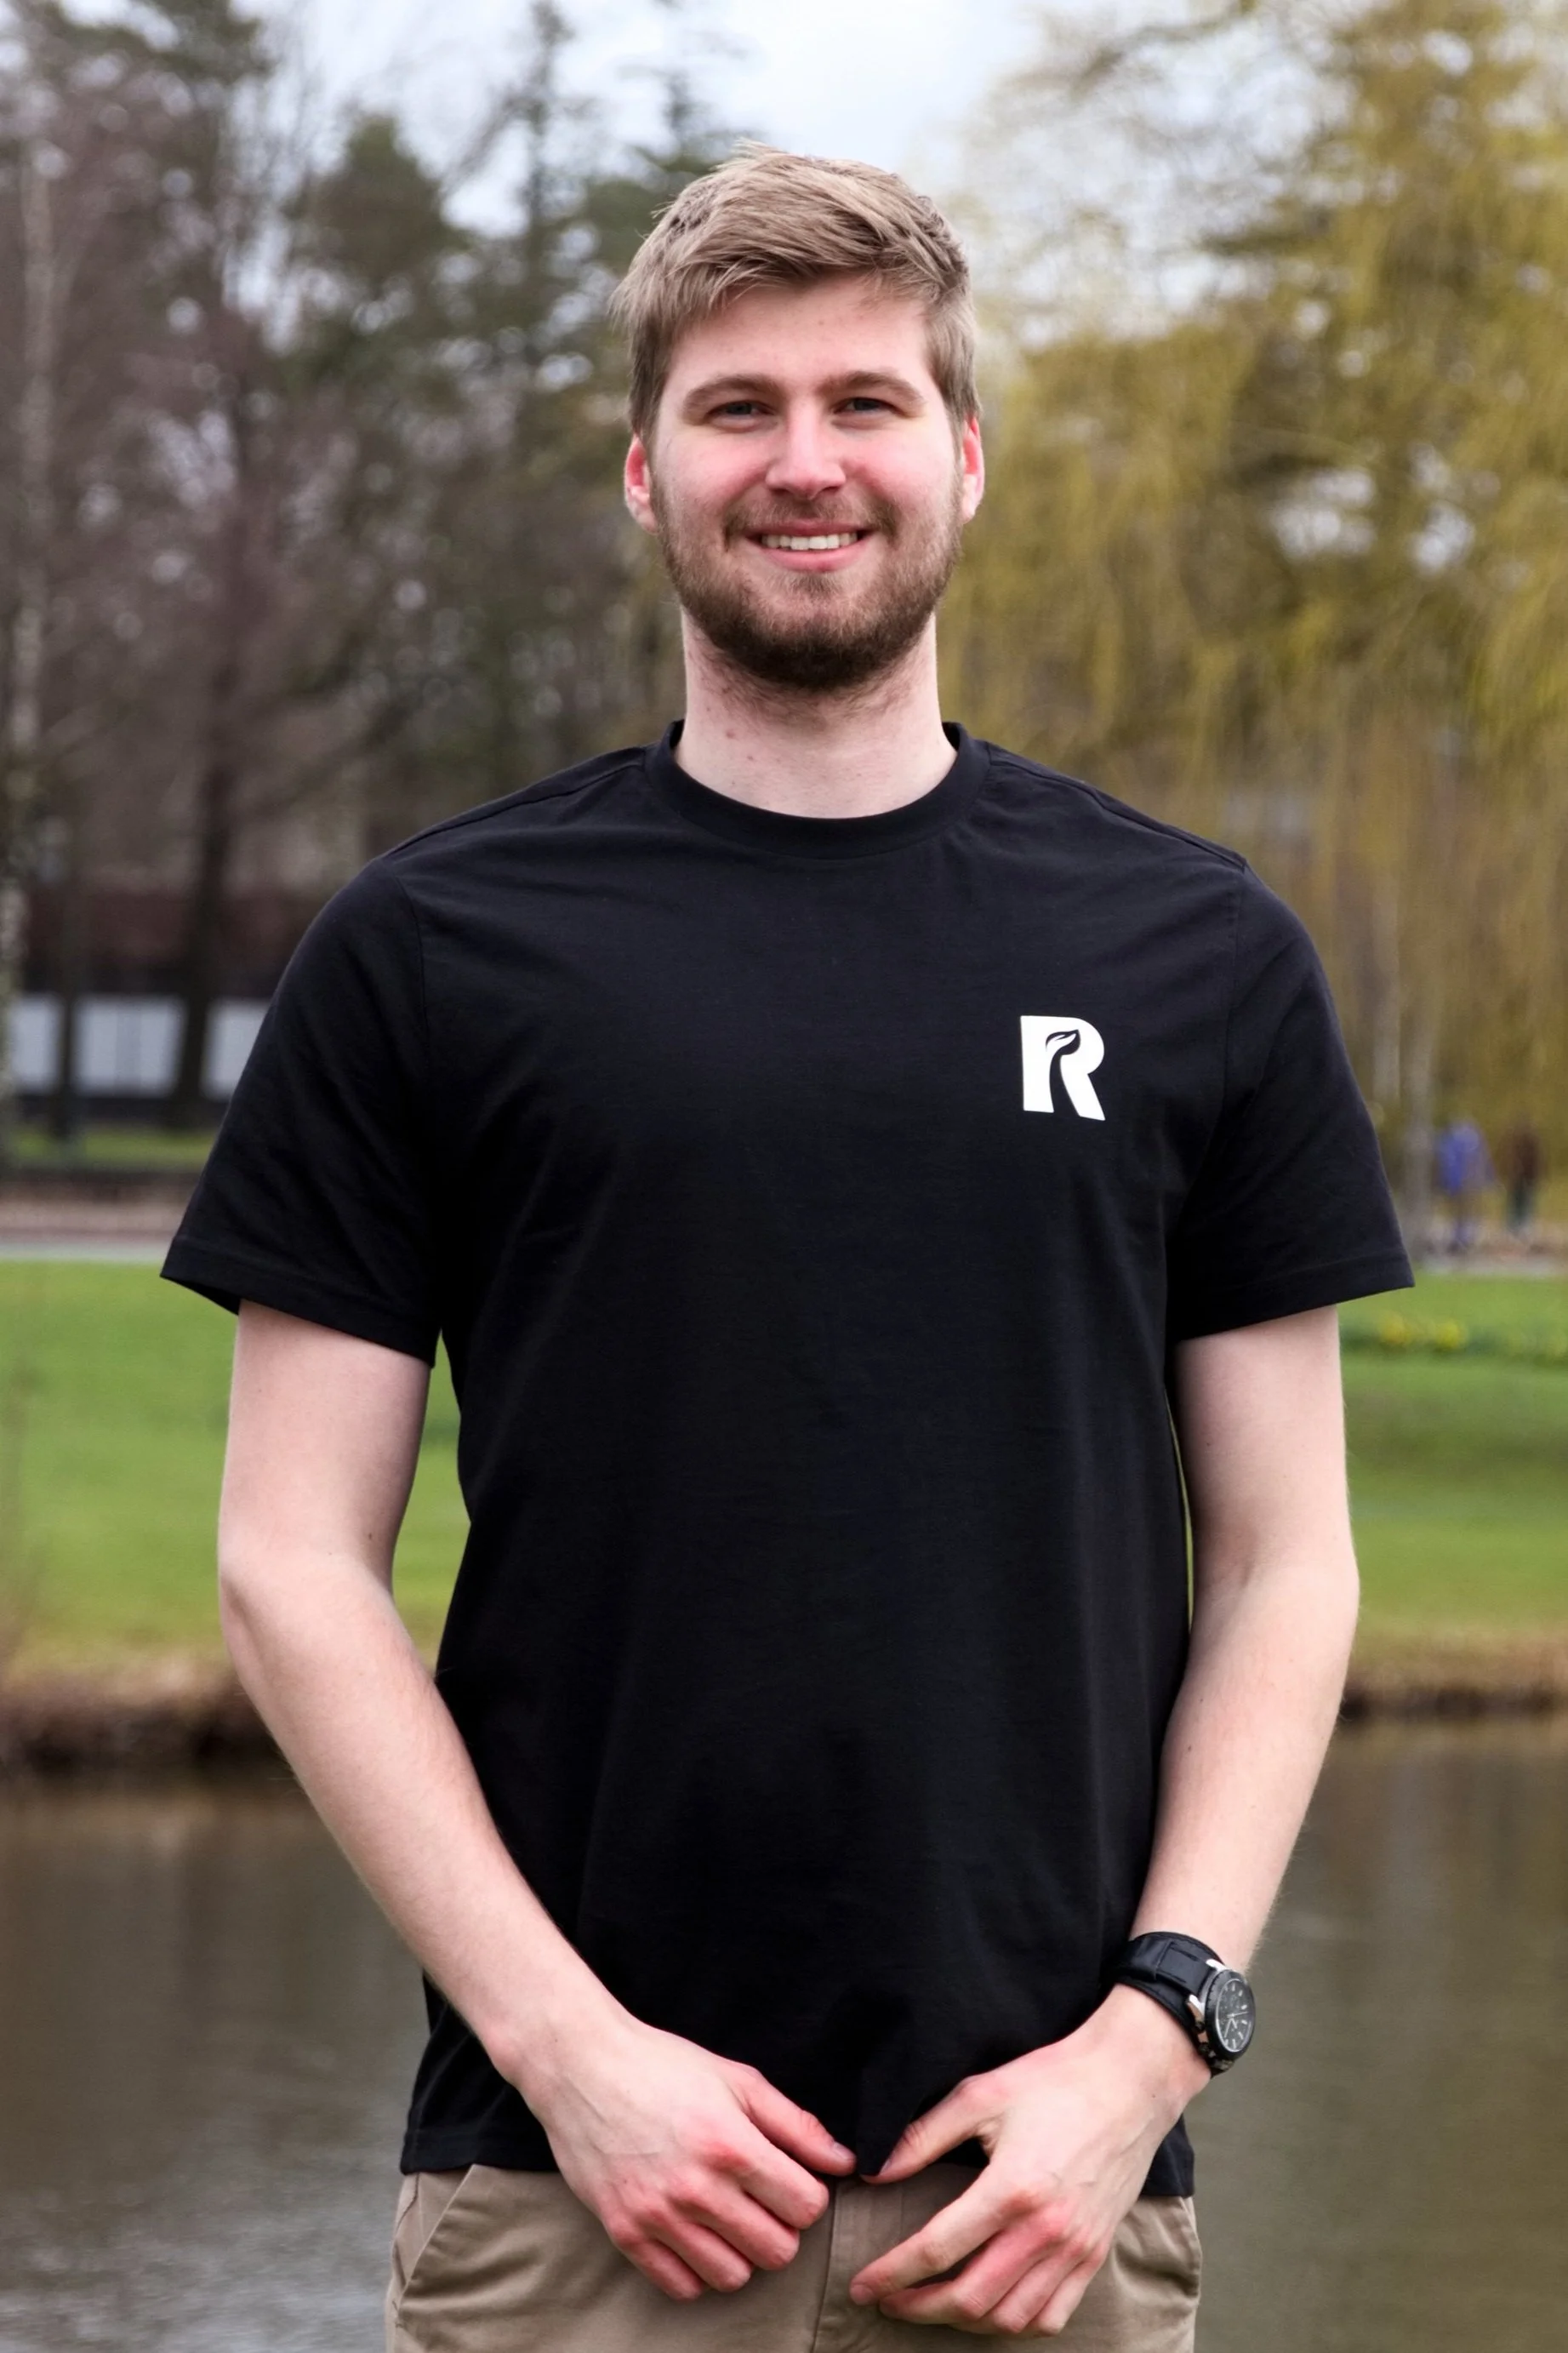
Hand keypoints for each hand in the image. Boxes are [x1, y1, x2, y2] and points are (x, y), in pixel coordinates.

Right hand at [523, 2003, 855, 2301]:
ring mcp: (657, 2216)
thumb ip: (795, 2124)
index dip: (807, 2195)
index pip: (806, 2207)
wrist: (583, 2067)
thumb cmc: (665, 2067)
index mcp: (730, 2144)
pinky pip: (683, 2286)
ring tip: (727, 2216)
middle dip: (780, 2227)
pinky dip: (697, 2268)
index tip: (790, 2180)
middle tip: (761, 2199)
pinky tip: (694, 2232)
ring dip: (741, 2251)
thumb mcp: (738, 2080)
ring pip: (734, 2276)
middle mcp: (696, 2188)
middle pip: (777, 2250)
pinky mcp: (625, 2234)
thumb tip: (844, 2162)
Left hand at [848, 1988, 1206, 2336]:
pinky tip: (990, 2308)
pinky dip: (1014, 2323)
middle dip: (918, 2307)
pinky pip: (1052, 2316)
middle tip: (887, 2300)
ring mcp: (1075, 2249)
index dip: (892, 2273)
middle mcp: (1045, 2230)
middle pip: (970, 2298)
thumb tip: (872, 2172)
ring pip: (1009, 2317)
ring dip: (962, 2321)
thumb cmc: (1052, 2082)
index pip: (937, 2250)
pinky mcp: (1095, 2254)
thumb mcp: (980, 2095)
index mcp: (1011, 2188)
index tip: (861, 2285)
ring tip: (931, 2304)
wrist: (1128, 2082)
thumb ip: (922, 2137)